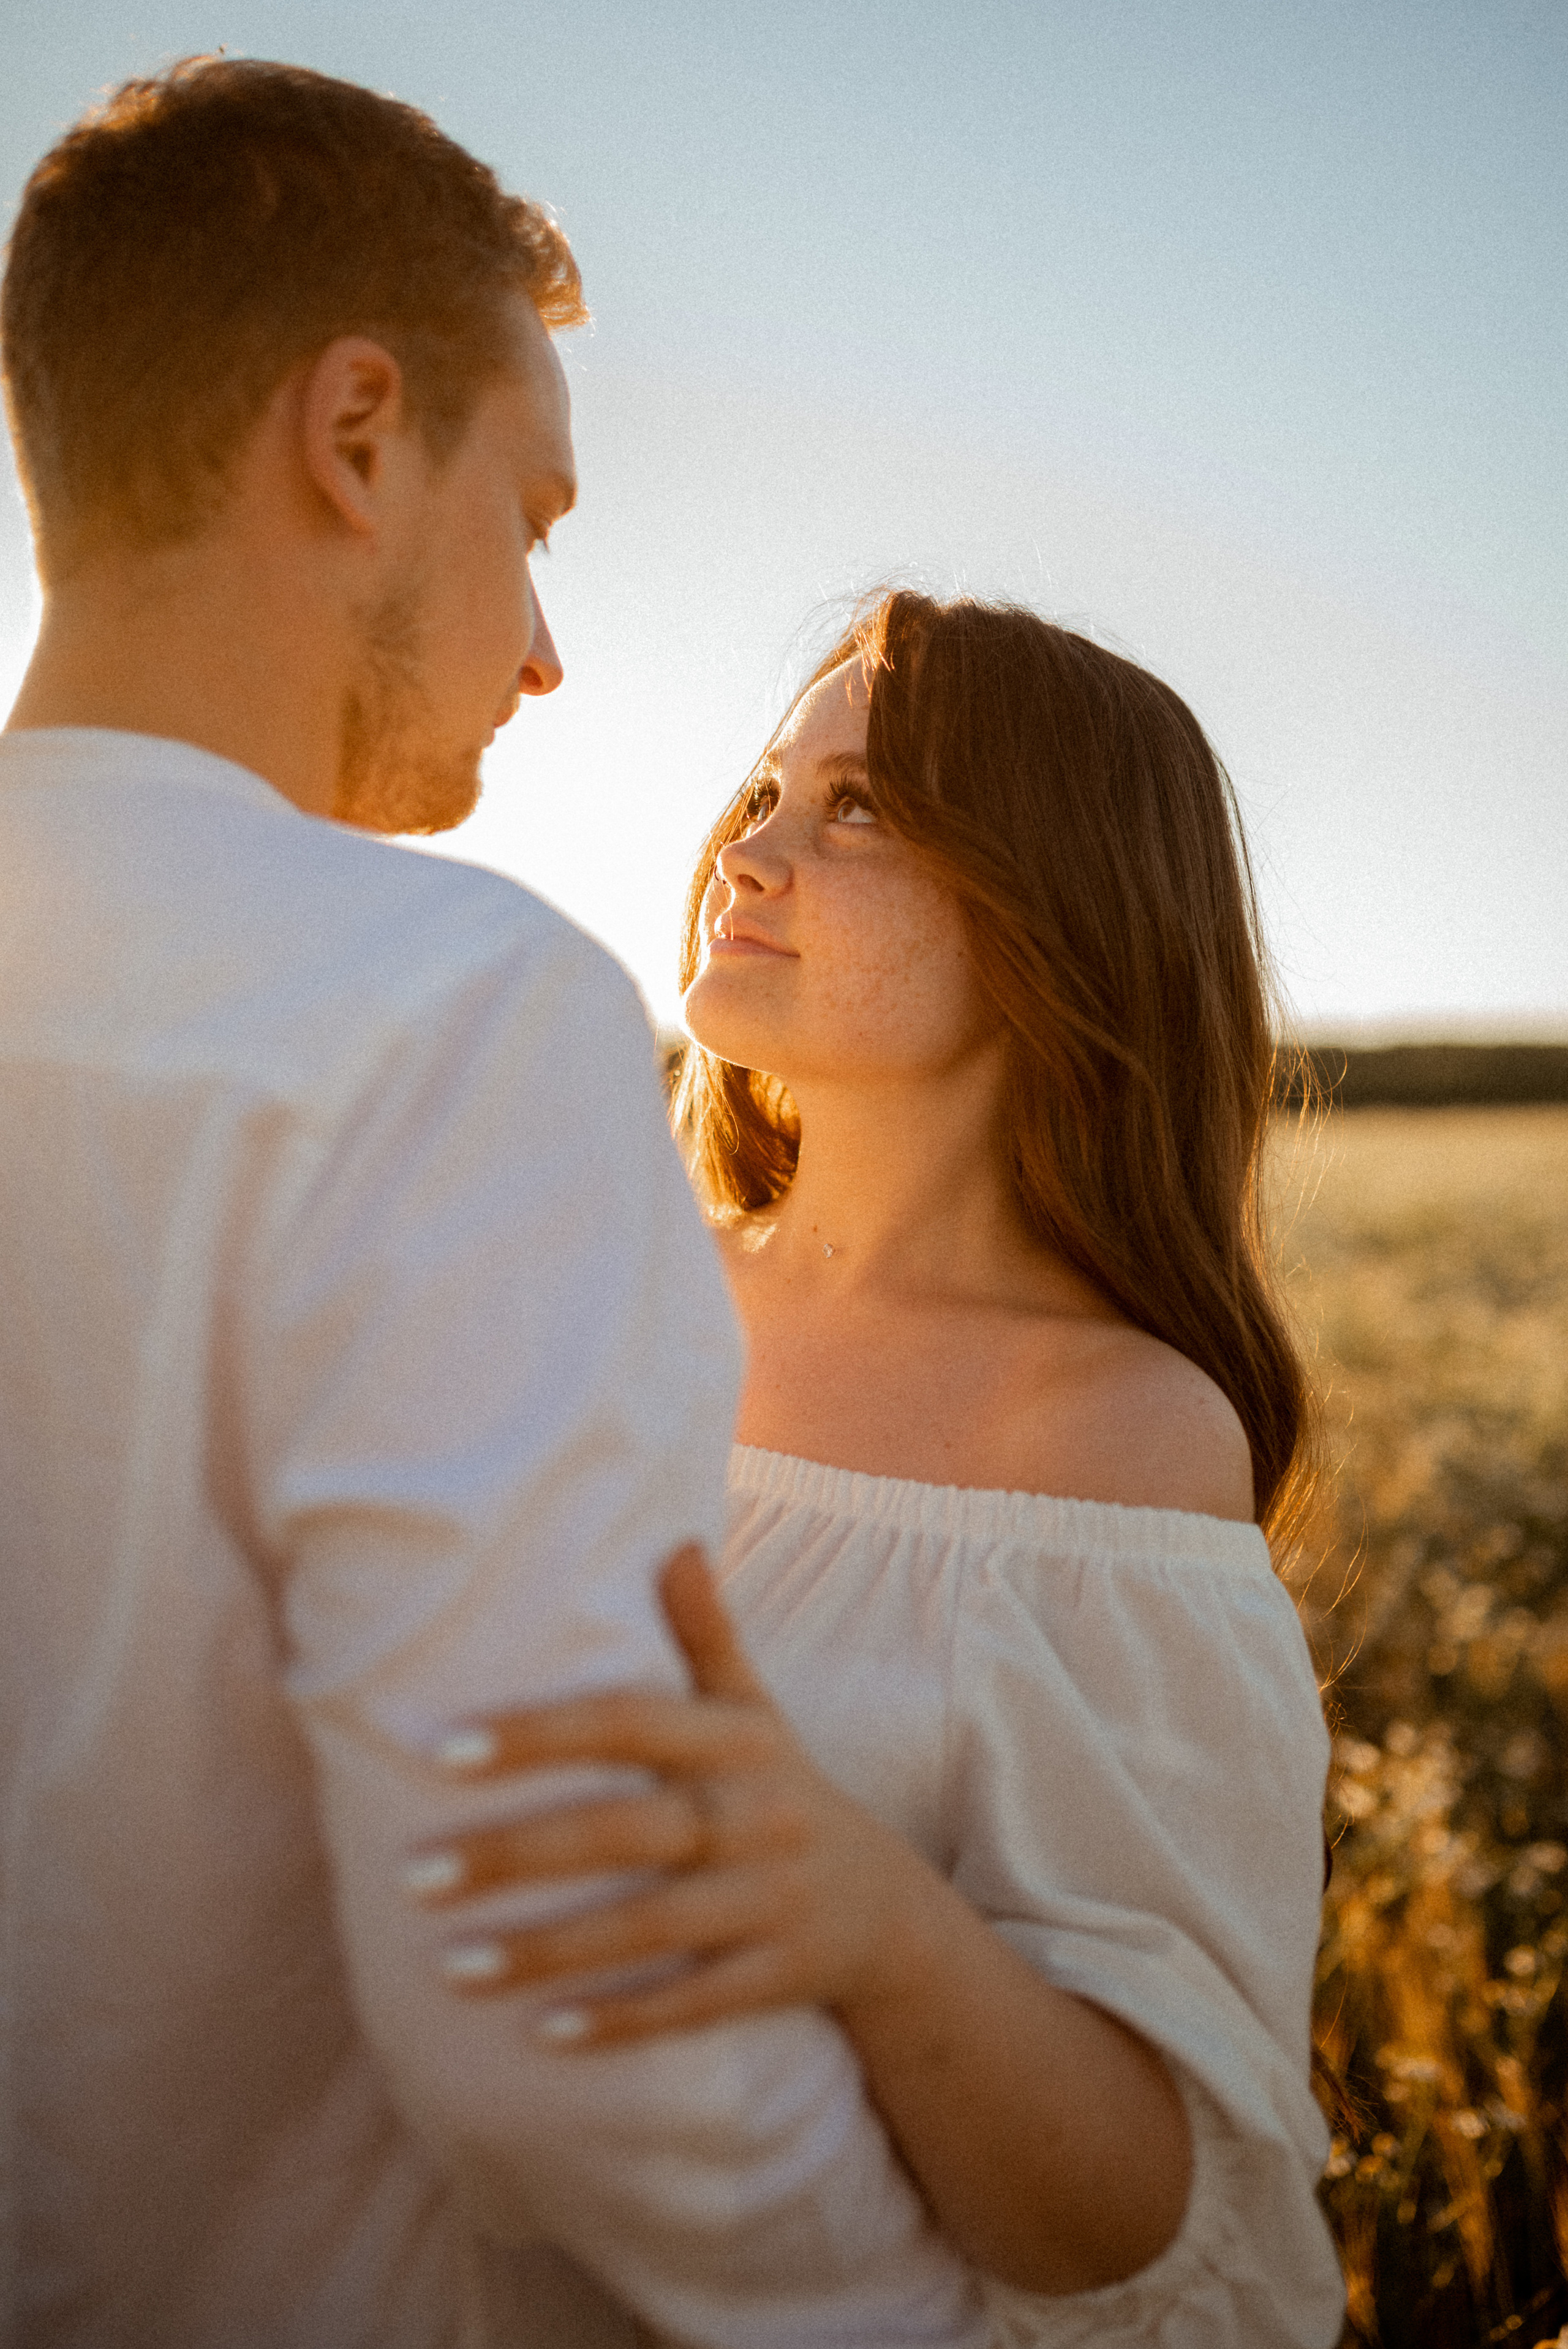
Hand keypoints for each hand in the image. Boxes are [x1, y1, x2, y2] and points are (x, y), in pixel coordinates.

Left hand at [405, 1545, 930, 2045]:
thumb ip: (708, 1634)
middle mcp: (758, 1816)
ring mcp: (772, 1901)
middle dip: (520, 1854)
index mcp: (741, 1741)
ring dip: (548, 1952)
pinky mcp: (778, 1978)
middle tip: (415, 1875)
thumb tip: (677, 1540)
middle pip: (630, 1830)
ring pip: (652, 1927)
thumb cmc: (782, 1792)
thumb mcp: (757, 1713)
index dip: (539, 1733)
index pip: (630, 1721)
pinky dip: (618, 2022)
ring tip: (448, 1968)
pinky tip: (540, 2038)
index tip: (442, 1751)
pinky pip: (692, 2004)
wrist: (890, 1913)